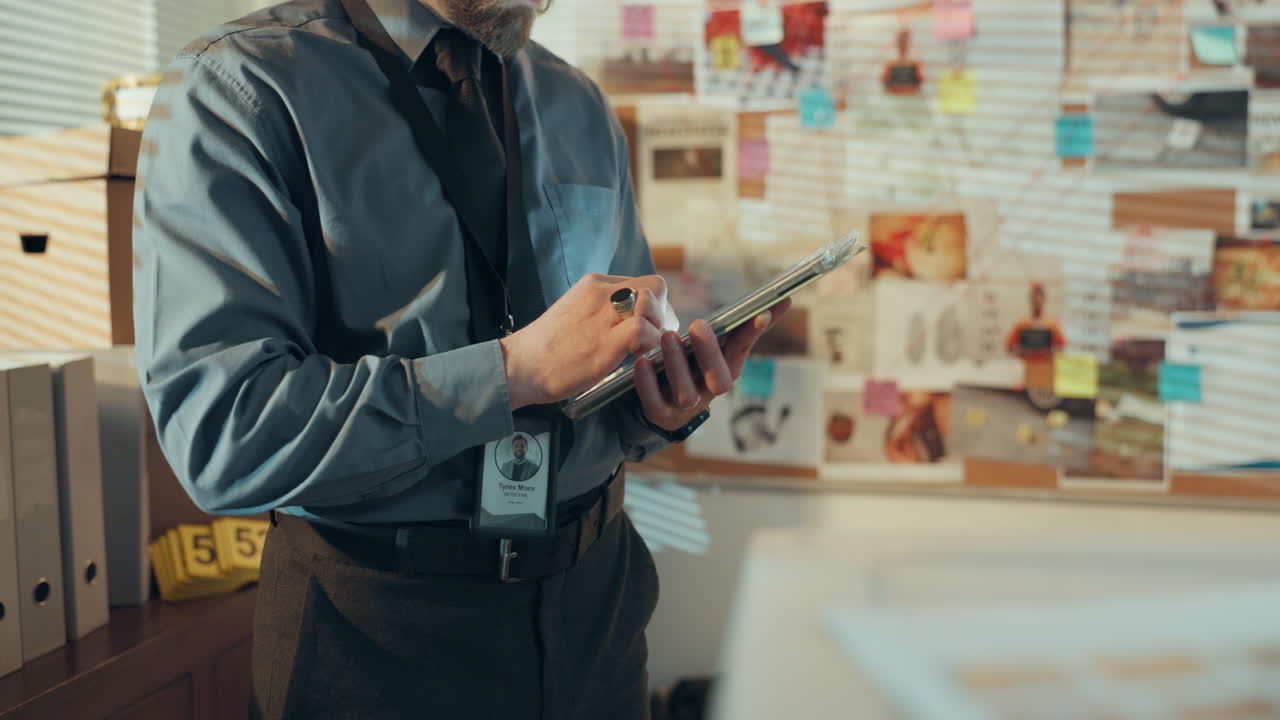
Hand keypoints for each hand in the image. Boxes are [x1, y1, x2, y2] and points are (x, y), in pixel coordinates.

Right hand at [500, 273, 669, 408]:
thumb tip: (632, 321)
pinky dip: (649, 344)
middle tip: (652, 338)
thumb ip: (604, 312)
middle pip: (656, 286)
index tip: (648, 327)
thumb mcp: (578, 315)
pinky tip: (635, 356)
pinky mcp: (605, 340)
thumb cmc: (547, 350)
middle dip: (662, 313)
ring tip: (642, 347)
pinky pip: (644, 329)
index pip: (642, 282)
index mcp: (594, 285)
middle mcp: (602, 292)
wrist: (519, 366)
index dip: (654, 305)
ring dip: (657, 328)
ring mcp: (603, 314)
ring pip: (653, 302)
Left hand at [633, 297, 792, 431]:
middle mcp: (710, 390)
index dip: (752, 334)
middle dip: (710, 352)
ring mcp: (685, 406)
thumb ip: (741, 327)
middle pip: (718, 379)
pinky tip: (642, 362)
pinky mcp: (660, 414)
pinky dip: (648, 384)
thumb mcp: (716, 346)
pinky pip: (654, 403)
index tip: (761, 313)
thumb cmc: (695, 365)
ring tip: (668, 337)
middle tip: (699, 324)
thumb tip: (782, 300)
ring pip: (686, 392)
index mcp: (726, 369)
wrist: (664, 405)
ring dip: (678, 364)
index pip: (743, 350)